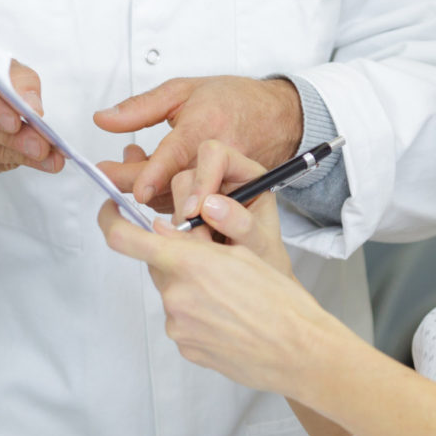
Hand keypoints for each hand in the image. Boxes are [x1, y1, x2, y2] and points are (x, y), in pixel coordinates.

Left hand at [94, 75, 300, 212]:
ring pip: (177, 198)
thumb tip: (104, 119)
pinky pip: (190, 202)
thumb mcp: (183, 91)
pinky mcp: (229, 193)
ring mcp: (224, 178)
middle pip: (171, 184)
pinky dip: (169, 194)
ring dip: (150, 188)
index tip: (138, 191)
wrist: (279, 116)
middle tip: (110, 171)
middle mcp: (215, 157)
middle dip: (136, 182)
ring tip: (136, 164)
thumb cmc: (233, 99)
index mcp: (203, 126)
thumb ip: (140, 107)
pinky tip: (158, 177)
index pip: (176, 156)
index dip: (154, 175)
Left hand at [99, 193, 340, 398]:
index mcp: (188, 263)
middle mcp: (176, 295)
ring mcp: (178, 326)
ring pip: (172, 294)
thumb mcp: (243, 253)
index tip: (109, 210)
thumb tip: (161, 233)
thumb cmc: (280, 300)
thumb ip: (194, 242)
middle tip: (213, 265)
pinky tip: (229, 320)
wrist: (300, 351)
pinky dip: (198, 316)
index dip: (109, 220)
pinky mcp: (186, 349)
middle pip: (158, 266)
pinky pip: (182, 322)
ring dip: (191, 290)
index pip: (126, 239)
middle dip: (176, 260)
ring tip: (231, 299)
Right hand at [170, 139, 295, 277]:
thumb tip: (210, 206)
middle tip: (199, 237)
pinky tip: (199, 247)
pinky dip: (178, 235)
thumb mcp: (262, 243)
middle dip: (188, 206)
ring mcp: (200, 196)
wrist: (256, 281)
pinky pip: (169, 217)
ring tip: (207, 247)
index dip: (203, 178)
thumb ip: (242, 224)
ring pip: (174, 196)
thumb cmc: (266, 256)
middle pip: (188, 174)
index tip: (197, 211)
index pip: (216, 155)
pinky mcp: (186, 214)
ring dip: (183, 225)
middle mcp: (221, 180)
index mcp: (247, 175)